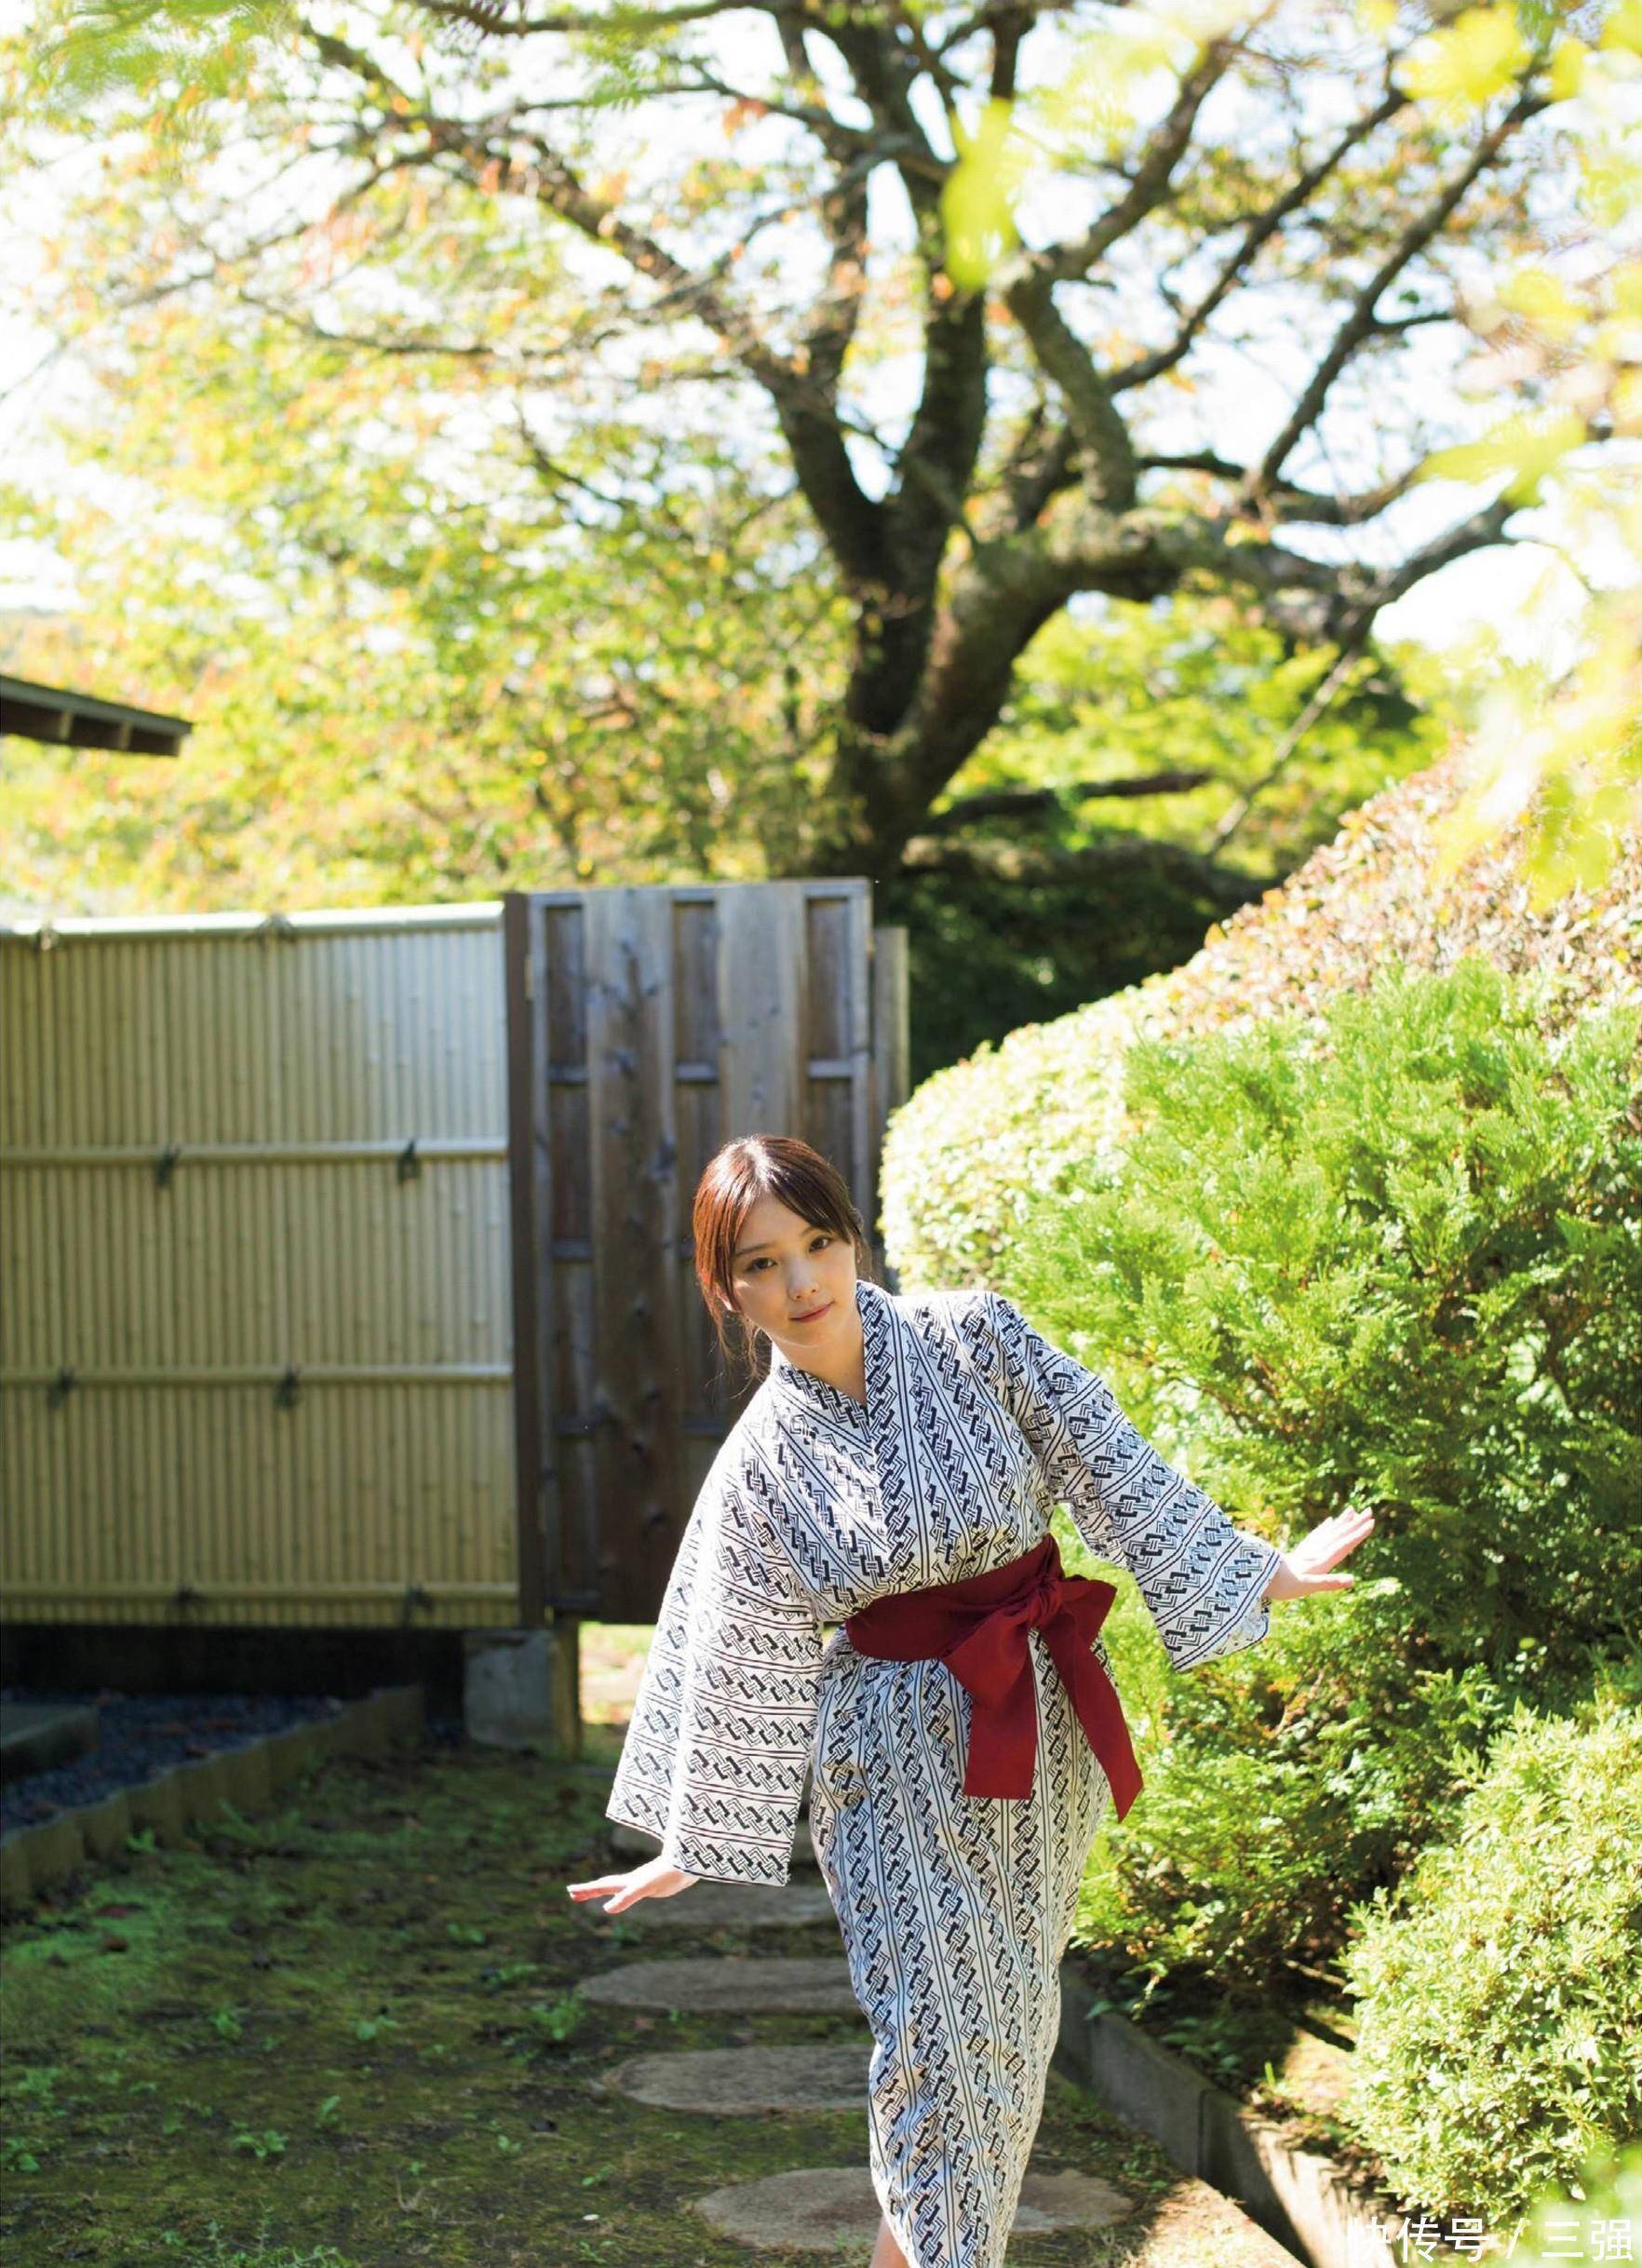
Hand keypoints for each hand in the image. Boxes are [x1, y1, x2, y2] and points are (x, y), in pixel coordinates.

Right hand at [566, 1855, 698, 1912]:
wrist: (691, 1863)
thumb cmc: (668, 1874)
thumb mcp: (645, 1887)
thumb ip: (627, 1897)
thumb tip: (606, 1909)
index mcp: (628, 1881)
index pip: (602, 1886)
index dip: (587, 1889)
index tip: (570, 1891)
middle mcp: (633, 1881)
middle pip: (606, 1885)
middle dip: (588, 1890)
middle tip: (572, 1893)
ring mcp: (643, 1882)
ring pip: (618, 1887)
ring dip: (603, 1891)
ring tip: (593, 1893)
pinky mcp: (654, 1885)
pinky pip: (631, 1891)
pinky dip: (623, 1894)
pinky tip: (625, 1896)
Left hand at [1263, 1506, 1375, 1601]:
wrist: (1262, 1578)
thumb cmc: (1286, 1585)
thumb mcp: (1309, 1586)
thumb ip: (1330, 1582)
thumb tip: (1352, 1580)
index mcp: (1322, 1559)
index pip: (1344, 1543)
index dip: (1358, 1534)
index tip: (1371, 1522)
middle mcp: (1317, 1551)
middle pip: (1339, 1534)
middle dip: (1355, 1523)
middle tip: (1369, 1510)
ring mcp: (1309, 1549)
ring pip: (1330, 1532)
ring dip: (1342, 1521)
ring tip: (1352, 1510)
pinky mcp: (1302, 1550)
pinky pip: (1318, 1535)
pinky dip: (1326, 1527)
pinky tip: (1330, 1521)